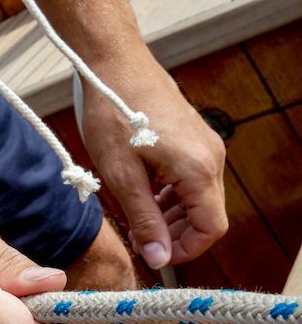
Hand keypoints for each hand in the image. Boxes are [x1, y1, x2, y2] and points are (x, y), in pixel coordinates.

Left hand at [81, 53, 227, 268]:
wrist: (112, 64)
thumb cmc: (113, 115)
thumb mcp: (121, 175)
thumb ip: (144, 219)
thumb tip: (159, 258)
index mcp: (199, 169)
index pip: (211, 228)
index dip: (184, 250)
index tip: (153, 256)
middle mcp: (210, 158)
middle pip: (206, 215)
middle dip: (173, 234)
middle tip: (137, 240)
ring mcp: (203, 145)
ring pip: (196, 198)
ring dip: (169, 216)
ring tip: (134, 220)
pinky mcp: (191, 138)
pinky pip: (188, 179)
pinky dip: (168, 195)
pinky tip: (139, 194)